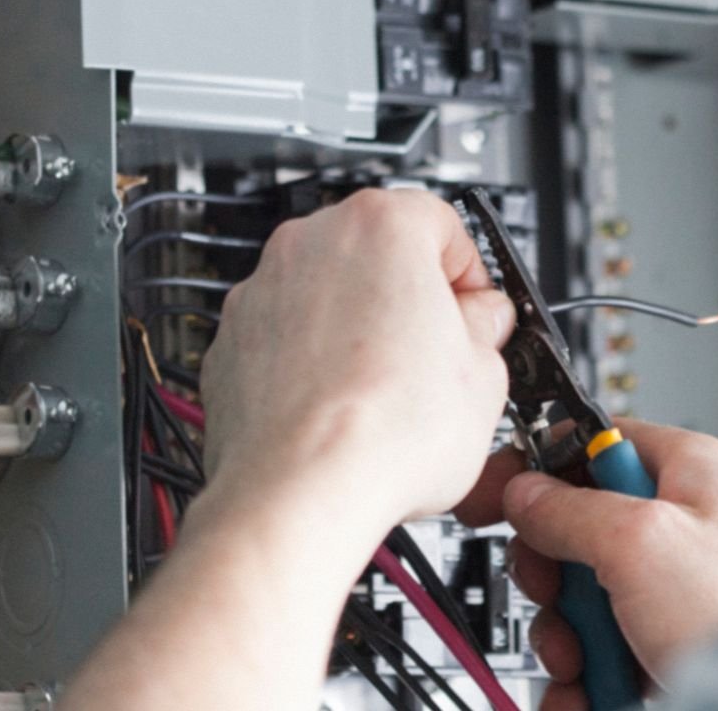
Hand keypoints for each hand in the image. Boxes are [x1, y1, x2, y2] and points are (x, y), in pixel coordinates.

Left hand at [199, 188, 514, 533]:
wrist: (299, 492)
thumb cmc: (383, 432)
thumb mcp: (485, 374)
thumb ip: (486, 328)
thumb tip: (480, 324)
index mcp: (381, 225)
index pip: (443, 224)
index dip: (471, 275)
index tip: (479, 313)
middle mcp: (311, 243)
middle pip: (380, 254)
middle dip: (412, 299)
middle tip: (440, 355)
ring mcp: (261, 292)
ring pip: (328, 296)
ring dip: (359, 331)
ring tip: (390, 394)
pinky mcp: (230, 344)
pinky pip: (286, 340)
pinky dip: (311, 364)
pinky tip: (343, 411)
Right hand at [458, 420, 717, 708]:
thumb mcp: (642, 541)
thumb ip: (571, 510)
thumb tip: (526, 491)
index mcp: (689, 472)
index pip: (593, 442)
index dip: (539, 468)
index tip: (493, 498)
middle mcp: (687, 526)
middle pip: (580, 532)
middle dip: (554, 579)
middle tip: (559, 598)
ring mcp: (683, 593)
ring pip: (588, 603)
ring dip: (569, 641)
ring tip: (587, 666)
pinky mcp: (677, 649)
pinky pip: (608, 657)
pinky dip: (589, 683)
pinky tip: (590, 699)